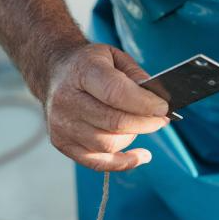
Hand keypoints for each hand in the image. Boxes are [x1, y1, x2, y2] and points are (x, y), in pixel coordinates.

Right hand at [42, 43, 168, 171]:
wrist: (54, 73)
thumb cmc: (89, 65)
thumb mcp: (115, 57)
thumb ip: (136, 76)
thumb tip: (157, 99)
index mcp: (81, 71)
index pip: (116, 93)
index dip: (145, 103)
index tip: (164, 107)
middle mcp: (66, 99)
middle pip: (114, 122)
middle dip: (146, 124)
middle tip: (161, 119)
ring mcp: (62, 125)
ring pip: (108, 145)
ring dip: (133, 137)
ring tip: (140, 125)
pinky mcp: (62, 143)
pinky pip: (98, 163)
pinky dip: (123, 162)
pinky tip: (141, 155)